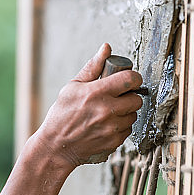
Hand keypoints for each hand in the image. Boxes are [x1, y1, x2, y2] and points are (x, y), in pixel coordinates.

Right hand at [33, 43, 142, 167]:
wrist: (56, 146)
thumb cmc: (61, 115)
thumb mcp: (72, 87)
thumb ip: (92, 67)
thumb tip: (106, 48)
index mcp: (96, 93)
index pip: (130, 79)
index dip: (133, 77)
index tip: (128, 80)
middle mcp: (107, 110)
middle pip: (137, 98)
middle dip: (129, 96)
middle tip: (117, 98)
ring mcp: (112, 128)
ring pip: (133, 115)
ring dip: (125, 112)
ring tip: (109, 113)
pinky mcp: (114, 141)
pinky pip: (128, 129)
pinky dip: (120, 127)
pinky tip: (106, 125)